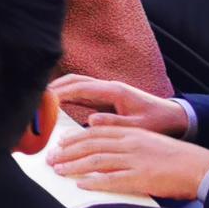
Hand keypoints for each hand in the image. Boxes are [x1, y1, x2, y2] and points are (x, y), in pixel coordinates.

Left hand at [44, 126, 208, 200]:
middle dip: (67, 152)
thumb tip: (104, 146)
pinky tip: (81, 185)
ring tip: (59, 171)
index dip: (74, 139)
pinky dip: (94, 182)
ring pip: (96, 162)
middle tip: (51, 159)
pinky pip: (112, 180)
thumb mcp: (148, 141)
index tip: (59, 144)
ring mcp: (135, 161)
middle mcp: (130, 144)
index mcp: (131, 133)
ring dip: (74, 167)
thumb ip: (126, 141)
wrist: (200, 167)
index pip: (95, 133)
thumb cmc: (175, 157)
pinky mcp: (141, 178)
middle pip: (91, 146)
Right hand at [50, 73, 187, 134]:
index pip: (81, 87)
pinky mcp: (105, 97)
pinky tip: (56, 104)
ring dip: (58, 89)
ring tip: (40, 99)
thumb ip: (115, 123)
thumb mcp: (139, 126)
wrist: (173, 116)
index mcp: (115, 91)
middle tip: (35, 97)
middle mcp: (108, 87)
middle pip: (74, 80)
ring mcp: (106, 90)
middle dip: (54, 86)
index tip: (44, 99)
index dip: (60, 92)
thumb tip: (90, 120)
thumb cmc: (158, 121)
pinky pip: (81, 92)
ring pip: (76, 84)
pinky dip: (66, 95)